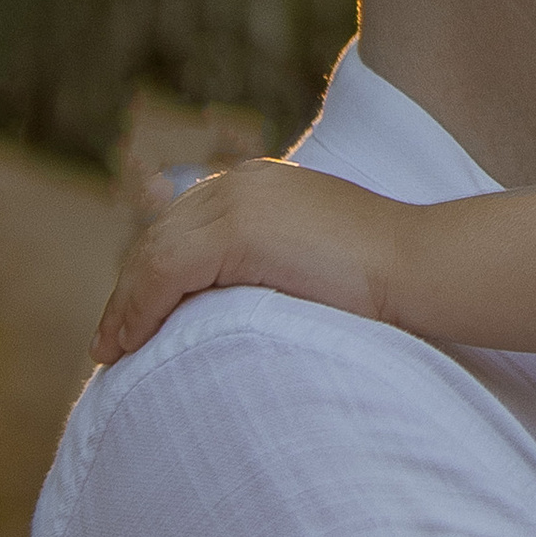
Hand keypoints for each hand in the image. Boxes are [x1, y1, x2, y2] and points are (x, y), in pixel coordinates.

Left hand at [93, 158, 405, 363]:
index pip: (186, 225)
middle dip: (130, 291)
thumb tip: (247, 303)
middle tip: (111, 342)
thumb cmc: (391, 280)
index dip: (152, 272)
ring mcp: (240, 202)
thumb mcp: (319, 257)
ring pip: (153, 255)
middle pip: (160, 236)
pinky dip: (138, 311)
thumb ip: (278, 262)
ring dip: (126, 307)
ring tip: (111, 352)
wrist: (424, 268)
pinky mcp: (238, 233)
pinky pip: (165, 274)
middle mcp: (244, 183)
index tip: (136, 317)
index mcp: (263, 185)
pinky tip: (129, 344)